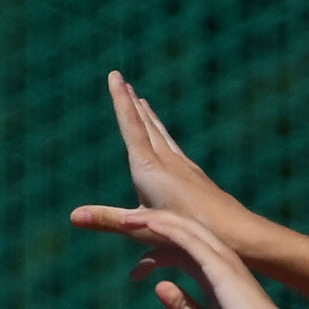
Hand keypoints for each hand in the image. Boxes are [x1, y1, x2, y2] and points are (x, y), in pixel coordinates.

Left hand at [71, 200, 304, 308]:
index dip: (156, 255)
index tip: (136, 271)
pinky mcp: (218, 261)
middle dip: (149, 225)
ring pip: (178, 227)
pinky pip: (184, 236)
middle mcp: (216, 259)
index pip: (180, 254)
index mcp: (214, 275)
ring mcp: (219, 257)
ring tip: (122, 217)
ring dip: (149, 220)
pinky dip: (161, 227)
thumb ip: (183, 307)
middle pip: (177, 232)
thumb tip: (159, 287)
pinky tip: (140, 222)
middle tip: (120, 220)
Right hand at [104, 74, 252, 242]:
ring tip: (143, 103)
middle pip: (146, 125)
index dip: (120, 100)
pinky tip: (170, 147)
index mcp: (148, 167)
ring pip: (163, 136)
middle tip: (125, 82)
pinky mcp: (196, 178)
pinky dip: (166, 140)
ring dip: (150, 118)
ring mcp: (184, 168)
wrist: (235, 234)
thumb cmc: (187, 232)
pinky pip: (176, 151)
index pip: (130, 125)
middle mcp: (166, 161)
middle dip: (133, 104)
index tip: (115, 75)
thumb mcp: (141, 228)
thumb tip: (72, 217)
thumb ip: (107, 219)